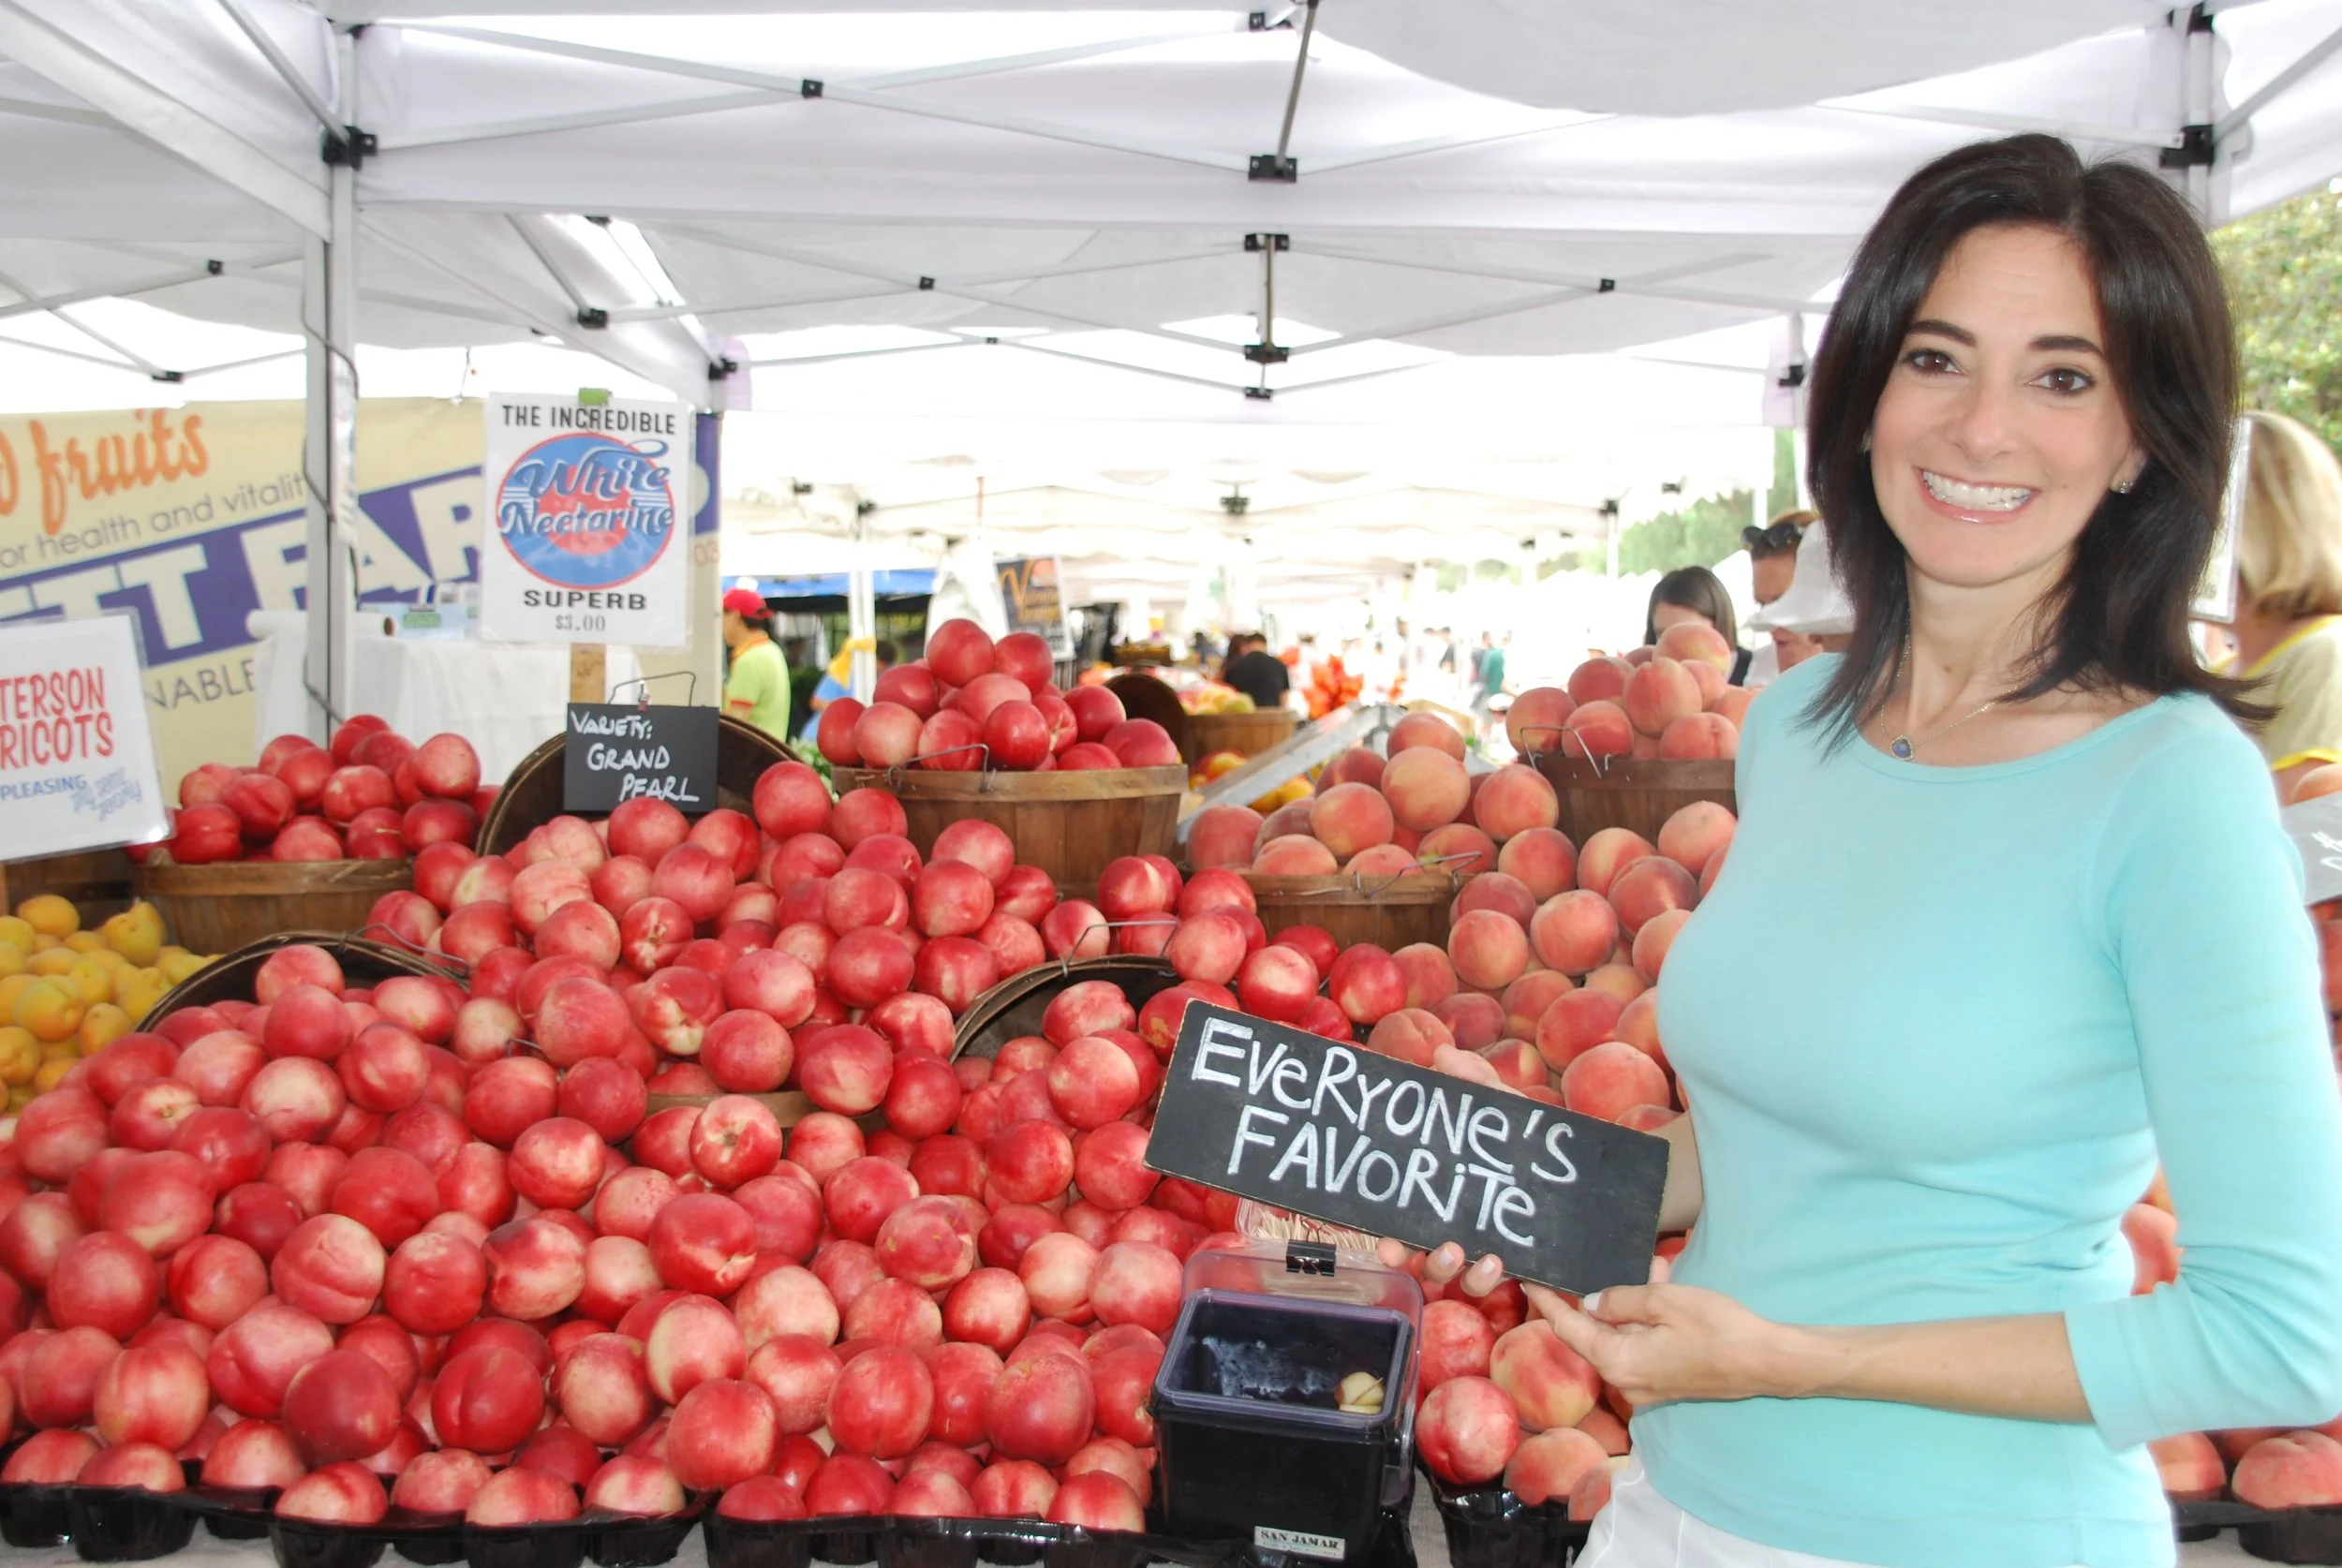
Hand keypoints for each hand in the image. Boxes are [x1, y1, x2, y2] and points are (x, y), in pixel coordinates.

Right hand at [1370, 1047, 1511, 1288]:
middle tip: (1399, 1252)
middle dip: (1405, 1257)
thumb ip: (1478, 1083)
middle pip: (1418, 1253)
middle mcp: (1457, 1226)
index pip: (1405, 1218)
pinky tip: (1498, 1260)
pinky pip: (1488, 1282)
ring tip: (1457, 1250)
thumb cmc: (1534, 1143)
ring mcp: (1484, 1247)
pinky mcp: (1514, 1264)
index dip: (1387, 1236)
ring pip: (1450, 1274)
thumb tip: (1442, 1053)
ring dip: (1444, 1267)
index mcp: (1445, 1194)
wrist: (1587, 1177)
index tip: (1380, 1241)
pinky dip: (1486, 1277)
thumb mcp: (1507, 1111)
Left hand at [1524, 1260, 1801, 1410]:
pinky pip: (1642, 1347)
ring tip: (1650, 1271)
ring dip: (1627, 1307)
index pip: (1569, 1329)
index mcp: (1618, 1362)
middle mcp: (1626, 1382)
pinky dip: (1645, 1320)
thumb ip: (1620, 1301)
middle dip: (1592, 1300)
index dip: (1547, 1303)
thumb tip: (1590, 1303)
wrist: (1768, 1361)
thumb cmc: (1717, 1328)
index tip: (1527, 1281)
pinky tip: (1662, 1289)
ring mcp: (1647, 1387)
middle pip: (1592, 1337)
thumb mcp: (1663, 1302)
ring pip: (1621, 1339)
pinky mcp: (1666, 1383)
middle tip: (1585, 1266)